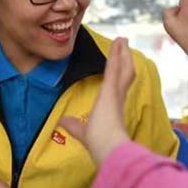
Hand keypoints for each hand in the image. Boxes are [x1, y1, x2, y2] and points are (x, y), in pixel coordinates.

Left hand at [59, 37, 132, 163]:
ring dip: (122, 53)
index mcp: (113, 107)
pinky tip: (117, 43)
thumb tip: (62, 121)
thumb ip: (73, 125)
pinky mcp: (111, 88)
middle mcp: (118, 97)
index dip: (121, 75)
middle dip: (125, 59)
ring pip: (123, 67)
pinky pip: (114, 67)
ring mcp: (116, 91)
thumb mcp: (82, 130)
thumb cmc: (98, 143)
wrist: (108, 147)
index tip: (120, 65)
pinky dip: (116, 54)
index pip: (119, 86)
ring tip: (122, 40)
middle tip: (124, 46)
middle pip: (125, 73)